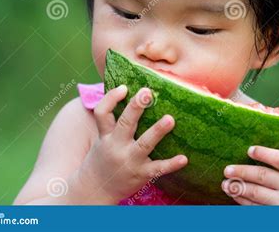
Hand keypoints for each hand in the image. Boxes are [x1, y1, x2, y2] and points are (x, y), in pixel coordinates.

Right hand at [74, 85, 187, 203]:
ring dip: (157, 131)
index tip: (124, 87)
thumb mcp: (102, 139)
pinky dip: (171, 164)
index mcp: (106, 135)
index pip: (102, 113)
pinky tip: (184, 158)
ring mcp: (129, 161)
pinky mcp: (141, 174)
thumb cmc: (103, 158)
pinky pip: (157, 168)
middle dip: (136, 107)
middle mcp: (116, 146)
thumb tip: (130, 94)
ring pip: (144, 144)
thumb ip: (113, 122)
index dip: (111, 98)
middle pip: (125, 124)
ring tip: (170, 119)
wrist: (94, 191)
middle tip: (147, 92)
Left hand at [222, 125, 278, 204]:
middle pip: (264, 177)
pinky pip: (257, 209)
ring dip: (239, 188)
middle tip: (228, 169)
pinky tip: (235, 196)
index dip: (264, 154)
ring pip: (257, 194)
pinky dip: (244, 202)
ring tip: (225, 183)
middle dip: (243, 172)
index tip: (250, 150)